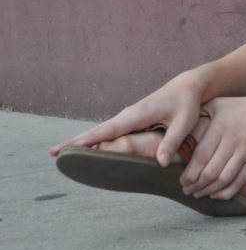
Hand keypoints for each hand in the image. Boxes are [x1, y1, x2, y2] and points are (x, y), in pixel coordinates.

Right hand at [49, 69, 206, 166]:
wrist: (188, 86)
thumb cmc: (187, 103)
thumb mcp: (184, 122)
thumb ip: (172, 141)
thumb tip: (160, 163)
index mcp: (138, 114)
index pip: (108, 130)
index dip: (88, 140)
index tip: (69, 148)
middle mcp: (129, 114)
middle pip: (98, 130)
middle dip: (77, 141)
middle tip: (53, 153)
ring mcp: (129, 116)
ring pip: (103, 130)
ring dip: (84, 140)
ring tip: (64, 153)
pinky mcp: (132, 119)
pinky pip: (111, 131)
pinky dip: (96, 138)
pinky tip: (89, 148)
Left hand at [179, 92, 245, 199]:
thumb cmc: (244, 106)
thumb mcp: (219, 103)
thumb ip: (200, 112)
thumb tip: (181, 125)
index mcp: (220, 128)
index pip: (200, 157)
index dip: (189, 173)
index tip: (181, 179)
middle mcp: (232, 142)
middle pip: (210, 173)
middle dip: (195, 186)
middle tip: (186, 189)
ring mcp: (244, 153)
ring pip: (223, 180)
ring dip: (208, 191)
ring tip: (198, 193)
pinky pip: (239, 182)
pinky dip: (226, 192)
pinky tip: (216, 195)